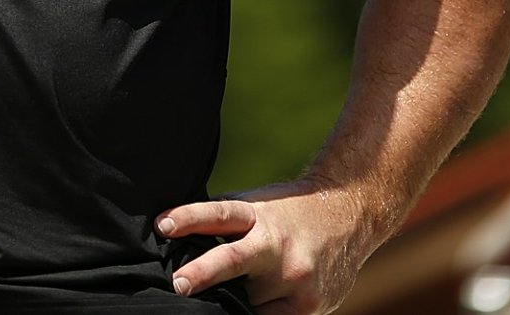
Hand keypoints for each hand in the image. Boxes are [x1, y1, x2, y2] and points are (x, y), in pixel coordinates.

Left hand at [156, 180, 371, 314]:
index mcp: (258, 214)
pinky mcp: (308, 305)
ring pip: (248, 300)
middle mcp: (277, 245)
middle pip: (234, 260)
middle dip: (203, 273)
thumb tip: (172, 235)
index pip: (219, 214)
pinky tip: (250, 304)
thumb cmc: (288, 213)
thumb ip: (223, 222)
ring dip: (232, 298)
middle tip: (178, 283)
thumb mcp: (256, 204)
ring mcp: (295, 277)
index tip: (161, 225)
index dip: (189, 218)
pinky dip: (255, 312)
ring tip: (222, 294)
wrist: (348, 216)